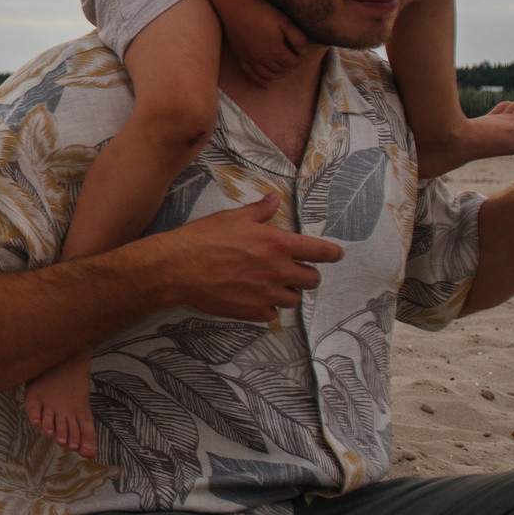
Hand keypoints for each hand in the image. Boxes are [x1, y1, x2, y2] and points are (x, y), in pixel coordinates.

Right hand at [154, 193, 344, 319]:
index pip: (320, 252)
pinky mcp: (253, 311)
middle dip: (306, 274)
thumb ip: (260, 211)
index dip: (332, 254)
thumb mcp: (233, 218)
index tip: (335, 254)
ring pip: (294, 299)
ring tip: (269, 285)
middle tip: (292, 270)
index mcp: (278, 244)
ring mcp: (267, 294)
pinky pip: (273, 315)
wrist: (177, 268)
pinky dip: (268, 308)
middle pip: (313, 280)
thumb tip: (274, 199)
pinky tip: (254, 297)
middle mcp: (278, 270)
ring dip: (287, 292)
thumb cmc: (203, 239)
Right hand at [223, 0, 308, 83]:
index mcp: (276, 51)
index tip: (299, 53)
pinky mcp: (241, 57)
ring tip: (283, 69)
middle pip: (281, 71)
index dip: (299, 59)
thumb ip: (298, 38)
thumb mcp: (286, 22)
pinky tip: (265, 84)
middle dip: (290, 67)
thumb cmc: (263, 12)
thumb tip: (302, 51)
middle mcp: (263, 59)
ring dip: (278, 75)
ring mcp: (251, 60)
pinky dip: (259, 81)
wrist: (237, 8)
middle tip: (292, 60)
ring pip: (267, 75)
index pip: (292, 63)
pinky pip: (251, 75)